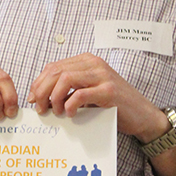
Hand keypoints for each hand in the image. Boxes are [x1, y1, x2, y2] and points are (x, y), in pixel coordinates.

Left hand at [28, 53, 167, 139]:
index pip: (53, 67)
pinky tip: (71, 113)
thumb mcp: (88, 92)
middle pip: (56, 71)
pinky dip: (70, 104)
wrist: (143, 115)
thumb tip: (40, 97)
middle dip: (42, 90)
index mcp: (87, 61)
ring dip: (54, 97)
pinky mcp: (109, 91)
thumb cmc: (114, 105)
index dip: (39, 83)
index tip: (33, 99)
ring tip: (55, 111)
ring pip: (65, 78)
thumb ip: (69, 89)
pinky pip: (80, 94)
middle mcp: (94, 64)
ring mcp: (103, 76)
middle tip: (40, 108)